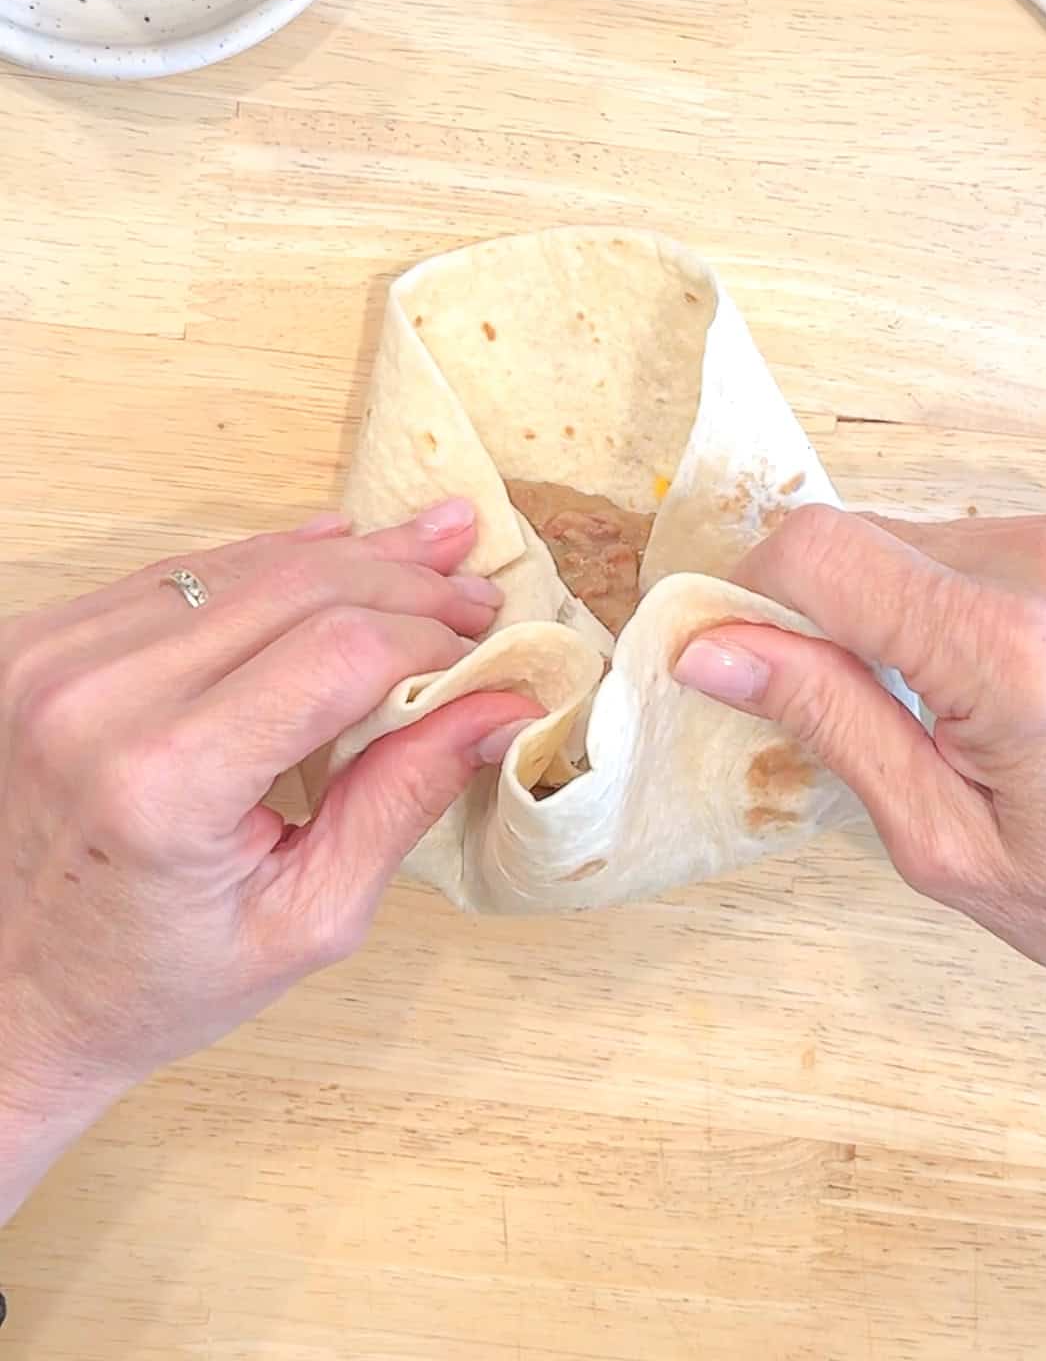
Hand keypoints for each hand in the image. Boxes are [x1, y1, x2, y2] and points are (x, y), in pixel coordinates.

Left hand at [0, 501, 535, 1220]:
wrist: (13, 993)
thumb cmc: (155, 979)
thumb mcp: (308, 918)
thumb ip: (404, 797)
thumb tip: (501, 708)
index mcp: (164, 783)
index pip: (340, 652)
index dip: (431, 642)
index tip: (487, 661)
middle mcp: (98, 698)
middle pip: (299, 585)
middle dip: (407, 584)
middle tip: (479, 597)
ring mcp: (57, 657)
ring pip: (246, 563)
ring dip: (351, 557)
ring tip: (432, 554)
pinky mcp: (43, 640)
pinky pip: (187, 573)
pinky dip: (273, 561)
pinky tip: (339, 548)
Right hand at [675, 504, 1045, 1018]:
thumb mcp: (943, 841)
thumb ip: (828, 721)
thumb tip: (716, 650)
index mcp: (1006, 652)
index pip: (819, 552)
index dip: (752, 592)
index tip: (740, 648)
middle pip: (869, 539)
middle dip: (833, 613)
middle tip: (859, 705)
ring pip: (929, 537)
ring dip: (906, 604)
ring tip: (956, 702)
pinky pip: (998, 541)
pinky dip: (974, 596)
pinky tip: (1012, 674)